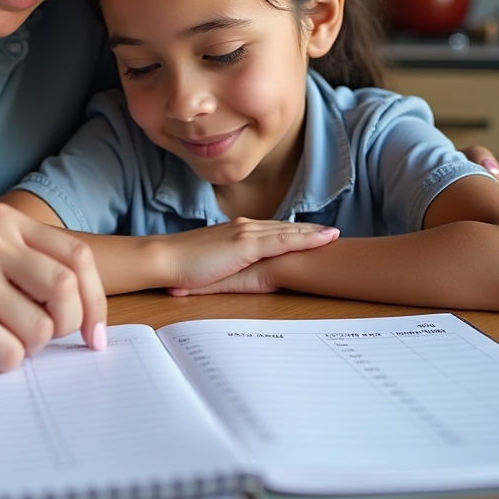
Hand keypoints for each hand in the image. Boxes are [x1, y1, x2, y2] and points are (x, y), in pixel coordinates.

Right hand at [0, 203, 107, 371]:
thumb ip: (32, 265)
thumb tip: (90, 315)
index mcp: (6, 221)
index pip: (79, 257)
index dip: (95, 300)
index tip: (94, 334)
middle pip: (66, 290)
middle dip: (68, 325)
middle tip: (47, 338)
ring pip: (41, 328)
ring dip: (31, 346)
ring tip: (2, 337)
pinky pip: (9, 353)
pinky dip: (4, 361)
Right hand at [164, 218, 338, 295]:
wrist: (165, 259)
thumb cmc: (181, 266)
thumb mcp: (210, 264)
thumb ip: (225, 264)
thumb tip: (233, 272)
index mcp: (235, 232)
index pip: (271, 230)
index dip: (293, 232)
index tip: (312, 234)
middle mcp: (243, 227)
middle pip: (284, 228)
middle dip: (309, 231)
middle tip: (332, 233)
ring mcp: (246, 233)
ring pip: (288, 232)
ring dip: (312, 233)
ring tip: (334, 236)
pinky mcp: (246, 244)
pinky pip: (283, 241)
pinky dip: (305, 239)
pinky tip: (322, 240)